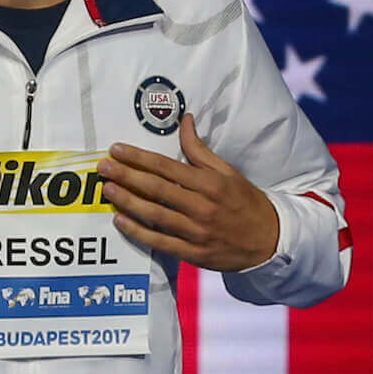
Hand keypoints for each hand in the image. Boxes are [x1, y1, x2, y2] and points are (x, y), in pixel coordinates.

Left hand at [98, 113, 278, 271]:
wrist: (269, 241)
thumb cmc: (246, 202)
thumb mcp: (228, 172)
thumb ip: (200, 150)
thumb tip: (184, 120)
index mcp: (211, 183)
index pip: (168, 167)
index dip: (140, 158)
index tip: (117, 150)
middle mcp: (202, 207)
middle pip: (157, 189)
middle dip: (127, 176)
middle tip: (103, 167)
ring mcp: (197, 232)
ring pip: (155, 215)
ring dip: (128, 202)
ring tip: (107, 190)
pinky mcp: (194, 253)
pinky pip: (160, 242)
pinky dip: (139, 232)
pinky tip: (120, 221)